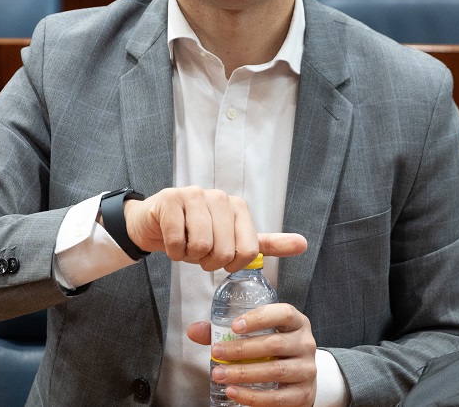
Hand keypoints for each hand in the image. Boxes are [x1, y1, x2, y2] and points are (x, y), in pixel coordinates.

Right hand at [123, 186, 307, 270]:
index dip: (231, 265)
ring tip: (184, 246)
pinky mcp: (171, 199)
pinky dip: (172, 251)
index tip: (220, 258)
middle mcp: (220, 197)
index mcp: (238, 207)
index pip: (248, 252)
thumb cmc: (194, 233)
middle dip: (207, 262)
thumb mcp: (233, 240)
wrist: (154, 223)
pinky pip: (176, 241)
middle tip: (198, 253)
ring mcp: (194, 194)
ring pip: (200, 246)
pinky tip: (171, 241)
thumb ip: (266, 244)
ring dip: (188, 257)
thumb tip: (303, 244)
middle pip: (224, 252)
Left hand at [189, 303, 317, 406]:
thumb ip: (225, 331)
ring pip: (275, 371)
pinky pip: (277, 398)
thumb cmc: (275, 351)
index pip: (283, 313)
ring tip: (220, 375)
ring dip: (244, 373)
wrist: (300, 378)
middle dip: (241, 349)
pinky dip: (253, 396)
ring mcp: (307, 370)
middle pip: (275, 344)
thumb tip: (194, 331)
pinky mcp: (303, 394)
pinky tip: (234, 392)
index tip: (234, 326)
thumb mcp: (258, 335)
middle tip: (217, 353)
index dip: (259, 318)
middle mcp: (305, 344)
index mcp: (296, 323)